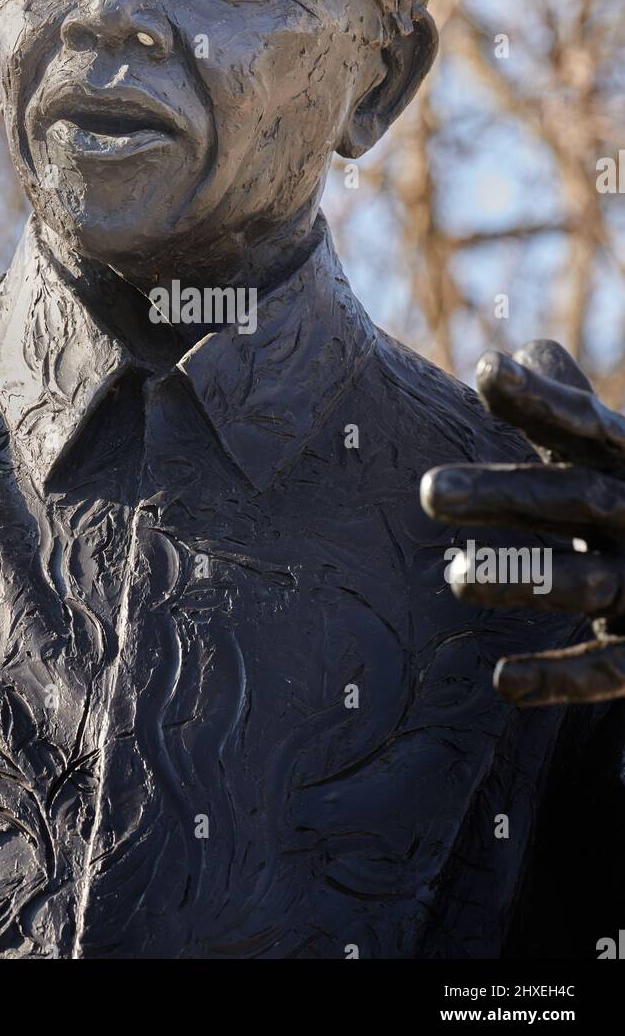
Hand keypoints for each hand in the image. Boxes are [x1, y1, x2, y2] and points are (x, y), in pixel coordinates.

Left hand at [421, 340, 624, 706]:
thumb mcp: (619, 455)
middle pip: (573, 499)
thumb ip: (570, 410)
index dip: (542, 399)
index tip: (486, 372)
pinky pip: (608, 670)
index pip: (586, 425)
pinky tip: (504, 683)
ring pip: (585, 584)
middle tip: (428, 491)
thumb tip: (521, 352)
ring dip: (520, 580)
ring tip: (455, 577)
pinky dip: (558, 679)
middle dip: (504, 495)